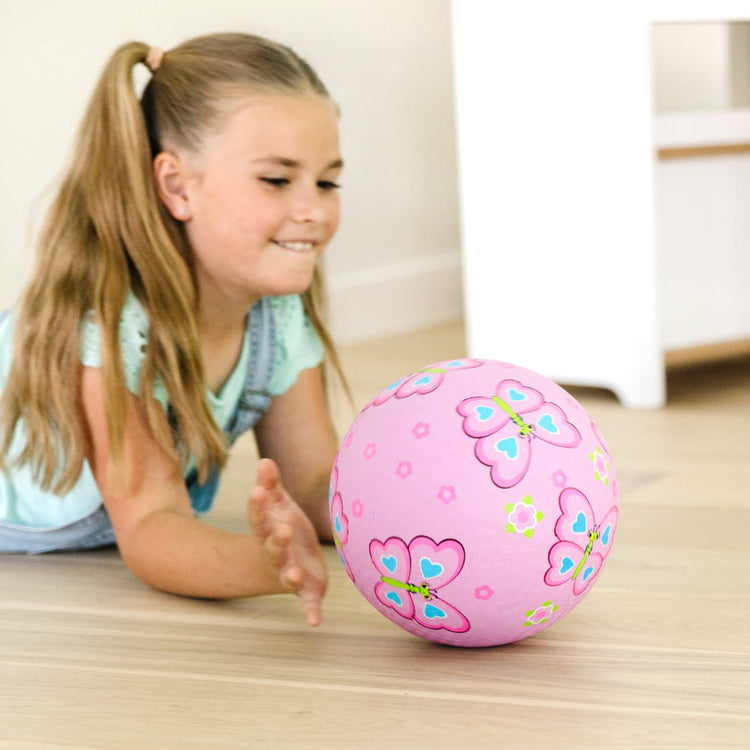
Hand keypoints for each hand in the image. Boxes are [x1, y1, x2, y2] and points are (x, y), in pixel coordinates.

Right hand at [247, 458, 327, 625]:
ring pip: (287, 574)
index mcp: (268, 529)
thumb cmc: (282, 527)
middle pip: (273, 546)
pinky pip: (307, 601)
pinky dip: (310, 611)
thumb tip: (265, 461)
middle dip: (278, 539)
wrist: (287, 561)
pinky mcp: (305, 589)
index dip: (258, 504)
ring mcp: (289, 571)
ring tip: (294, 575)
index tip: (258, 491)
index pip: (259, 516)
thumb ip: (271, 485)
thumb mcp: (278, 504)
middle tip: (284, 530)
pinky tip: (314, 622)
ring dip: (290, 575)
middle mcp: (276, 552)